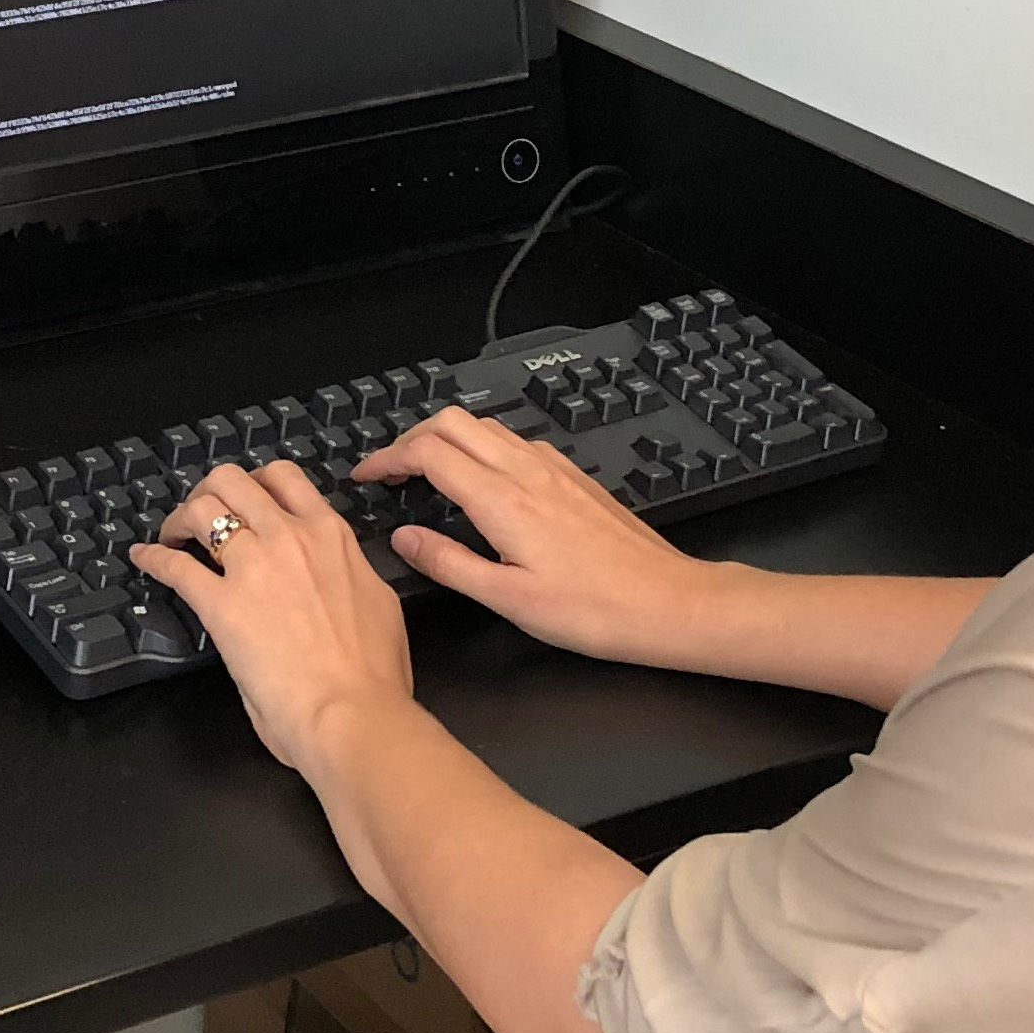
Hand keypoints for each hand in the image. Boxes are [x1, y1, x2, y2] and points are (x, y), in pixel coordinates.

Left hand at [129, 459, 414, 776]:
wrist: (354, 712)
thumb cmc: (373, 676)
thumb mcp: (376, 605)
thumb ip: (349, 579)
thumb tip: (341, 581)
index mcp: (332, 538)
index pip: (287, 480)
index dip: (257, 483)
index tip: (246, 498)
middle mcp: (290, 538)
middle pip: (235, 480)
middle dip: (211, 490)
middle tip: (203, 512)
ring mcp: (254, 567)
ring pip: (203, 508)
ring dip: (182, 516)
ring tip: (174, 535)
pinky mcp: (220, 605)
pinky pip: (175, 566)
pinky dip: (153, 558)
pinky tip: (143, 558)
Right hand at [355, 407, 731, 666]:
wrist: (666, 603)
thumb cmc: (595, 610)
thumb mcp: (508, 600)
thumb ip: (449, 563)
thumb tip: (405, 538)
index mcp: (504, 501)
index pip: (429, 452)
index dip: (387, 458)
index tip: (366, 476)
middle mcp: (528, 473)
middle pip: (453, 422)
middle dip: (411, 438)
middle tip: (390, 470)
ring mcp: (554, 469)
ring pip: (485, 426)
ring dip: (446, 439)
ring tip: (426, 473)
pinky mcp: (574, 477)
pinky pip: (516, 442)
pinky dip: (483, 448)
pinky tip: (483, 482)